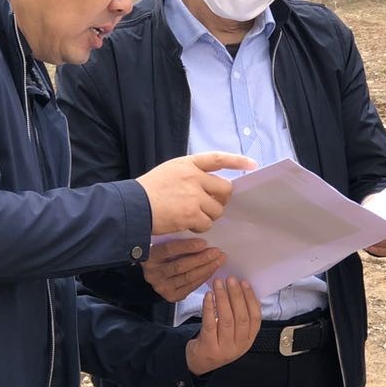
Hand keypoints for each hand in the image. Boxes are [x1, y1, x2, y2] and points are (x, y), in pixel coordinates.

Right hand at [136, 152, 254, 234]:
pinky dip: (200, 227)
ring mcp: (194, 196)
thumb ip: (190, 174)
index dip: (236, 161)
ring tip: (192, 216)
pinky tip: (188, 225)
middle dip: (221, 199)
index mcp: (188, 164)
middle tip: (211, 205)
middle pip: (225, 189)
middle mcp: (194, 177)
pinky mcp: (191, 214)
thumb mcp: (169, 171)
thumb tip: (210, 186)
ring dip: (209, 215)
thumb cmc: (148, 191)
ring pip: (217, 209)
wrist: (134, 206)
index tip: (251, 164)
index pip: (217, 158)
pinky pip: (207, 223)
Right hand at [142, 238, 225, 301]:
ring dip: (207, 268)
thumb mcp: (165, 245)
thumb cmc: (164, 256)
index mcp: (150, 257)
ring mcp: (161, 287)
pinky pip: (191, 287)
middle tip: (217, 252)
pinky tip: (212, 270)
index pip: (169, 250)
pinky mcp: (171, 296)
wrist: (156, 274)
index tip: (204, 243)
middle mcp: (153, 274)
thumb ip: (177, 242)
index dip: (188, 246)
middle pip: (181, 266)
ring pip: (188, 277)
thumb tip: (201, 239)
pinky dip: (204, 278)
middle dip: (202, 258)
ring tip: (219, 260)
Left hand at [185, 278, 261, 375]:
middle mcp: (239, 346)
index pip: (255, 317)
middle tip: (231, 279)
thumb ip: (239, 315)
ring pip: (226, 319)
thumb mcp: (234, 333)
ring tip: (218, 283)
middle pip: (241, 317)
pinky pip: (210, 323)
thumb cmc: (217, 341)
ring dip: (223, 298)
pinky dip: (209, 307)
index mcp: (249, 340)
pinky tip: (209, 296)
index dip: (251, 299)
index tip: (244, 283)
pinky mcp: (209, 348)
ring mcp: (224, 349)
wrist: (199, 362)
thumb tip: (240, 288)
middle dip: (237, 295)